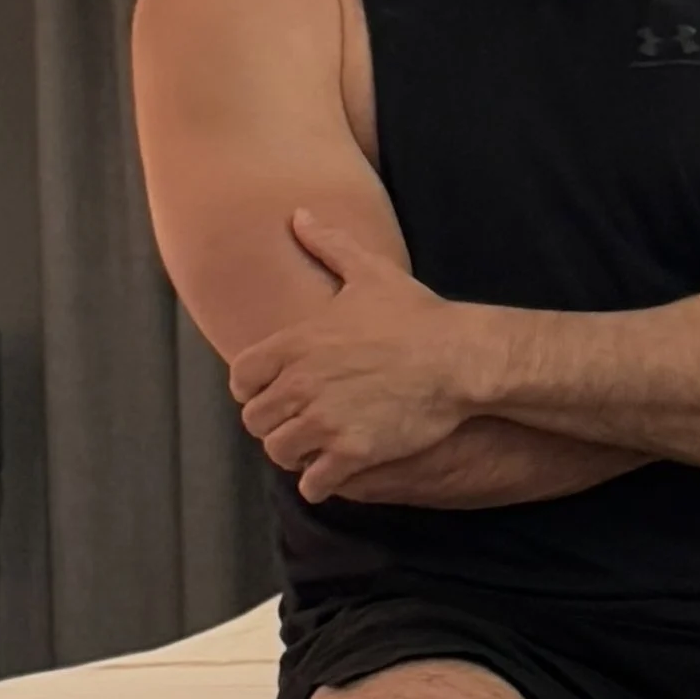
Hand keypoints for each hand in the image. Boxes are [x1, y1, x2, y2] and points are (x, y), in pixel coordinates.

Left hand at [230, 214, 486, 499]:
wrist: (459, 357)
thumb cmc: (417, 315)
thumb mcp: (369, 272)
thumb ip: (328, 246)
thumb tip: (299, 215)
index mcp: (296, 344)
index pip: (240, 379)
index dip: (252, 391)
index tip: (271, 394)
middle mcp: (301, 384)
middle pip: (255, 421)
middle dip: (273, 425)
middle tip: (296, 425)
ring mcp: (325, 421)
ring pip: (280, 453)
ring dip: (293, 455)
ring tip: (312, 451)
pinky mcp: (352, 452)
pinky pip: (313, 483)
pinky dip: (317, 483)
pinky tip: (331, 475)